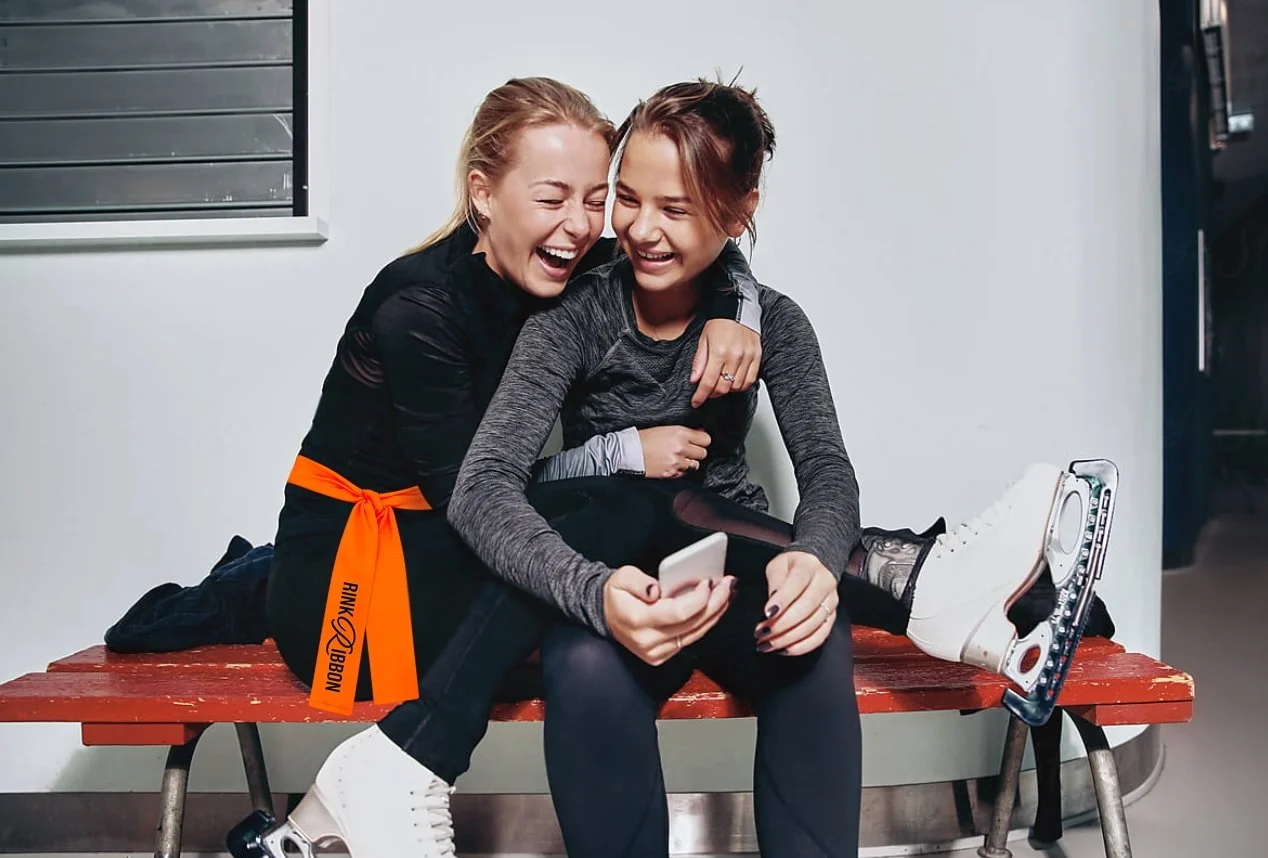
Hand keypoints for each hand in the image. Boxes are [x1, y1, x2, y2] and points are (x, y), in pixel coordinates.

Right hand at [603, 565, 734, 664]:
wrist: (606, 614)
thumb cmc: (617, 593)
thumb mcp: (622, 577)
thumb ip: (639, 582)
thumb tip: (658, 589)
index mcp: (636, 620)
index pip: (676, 613)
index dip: (697, 599)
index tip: (708, 582)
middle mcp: (647, 641)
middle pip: (691, 624)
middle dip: (714, 603)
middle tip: (727, 585)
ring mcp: (655, 652)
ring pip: (694, 634)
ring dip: (714, 614)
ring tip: (726, 595)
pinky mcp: (661, 656)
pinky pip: (689, 639)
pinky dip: (704, 623)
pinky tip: (714, 608)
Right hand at [638, 426, 711, 478]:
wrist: (628, 451)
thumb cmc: (644, 438)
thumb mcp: (666, 429)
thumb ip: (685, 432)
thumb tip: (699, 433)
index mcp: (680, 433)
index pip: (706, 439)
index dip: (702, 441)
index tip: (698, 442)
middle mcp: (681, 448)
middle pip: (703, 453)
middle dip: (696, 452)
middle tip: (688, 450)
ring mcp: (677, 462)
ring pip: (695, 465)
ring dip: (689, 462)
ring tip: (678, 458)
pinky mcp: (671, 473)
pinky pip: (684, 473)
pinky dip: (680, 470)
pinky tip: (671, 464)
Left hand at [691, 319, 761, 406]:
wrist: (737, 308)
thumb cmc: (719, 323)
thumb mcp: (703, 340)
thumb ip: (699, 362)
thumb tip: (694, 380)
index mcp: (718, 352)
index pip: (708, 382)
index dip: (701, 396)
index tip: (696, 402)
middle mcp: (735, 356)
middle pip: (723, 387)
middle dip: (712, 394)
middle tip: (707, 391)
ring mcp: (748, 357)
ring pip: (737, 386)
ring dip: (726, 390)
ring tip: (720, 384)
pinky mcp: (757, 356)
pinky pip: (750, 380)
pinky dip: (740, 385)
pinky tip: (733, 382)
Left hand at [755, 551, 838, 656]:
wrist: (816, 565)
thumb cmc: (792, 566)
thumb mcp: (777, 565)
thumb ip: (774, 581)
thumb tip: (771, 604)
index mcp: (809, 566)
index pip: (797, 583)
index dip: (782, 600)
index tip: (767, 613)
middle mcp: (824, 583)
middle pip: (806, 607)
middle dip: (782, 624)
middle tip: (761, 634)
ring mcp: (831, 601)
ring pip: (813, 625)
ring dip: (788, 639)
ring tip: (767, 644)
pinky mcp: (832, 617)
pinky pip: (820, 636)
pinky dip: (802, 646)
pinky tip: (784, 649)